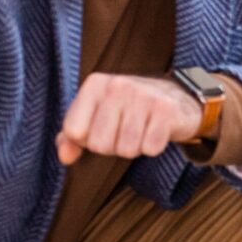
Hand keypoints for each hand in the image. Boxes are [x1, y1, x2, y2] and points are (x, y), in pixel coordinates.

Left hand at [55, 73, 204, 165]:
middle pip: (100, 144)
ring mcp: (143, 96)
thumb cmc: (129, 109)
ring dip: (134, 148)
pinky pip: (150, 148)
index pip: (74, 131)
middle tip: (124, 133)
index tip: (101, 130)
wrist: (177, 97)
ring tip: (140, 132)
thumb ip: (73, 135)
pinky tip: (155, 132)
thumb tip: (65, 157)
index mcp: (95, 84)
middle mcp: (118, 86)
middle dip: (112, 147)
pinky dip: (153, 147)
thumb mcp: (97, 114)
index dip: (87, 140)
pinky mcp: (166, 111)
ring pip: (126, 149)